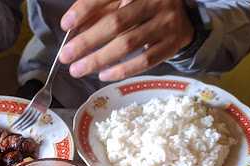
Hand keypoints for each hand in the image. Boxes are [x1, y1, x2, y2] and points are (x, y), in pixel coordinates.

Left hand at [59, 0, 194, 81]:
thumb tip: (73, 29)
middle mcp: (154, 0)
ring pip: (128, 44)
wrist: (184, 14)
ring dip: (98, 59)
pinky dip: (122, 70)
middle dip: (86, 41)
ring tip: (78, 69)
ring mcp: (165, 23)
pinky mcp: (172, 44)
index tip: (65, 25)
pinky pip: (144, 61)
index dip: (84, 10)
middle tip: (65, 56)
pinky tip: (103, 75)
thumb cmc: (142, 6)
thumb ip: (99, 10)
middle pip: (115, 23)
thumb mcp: (122, 1)